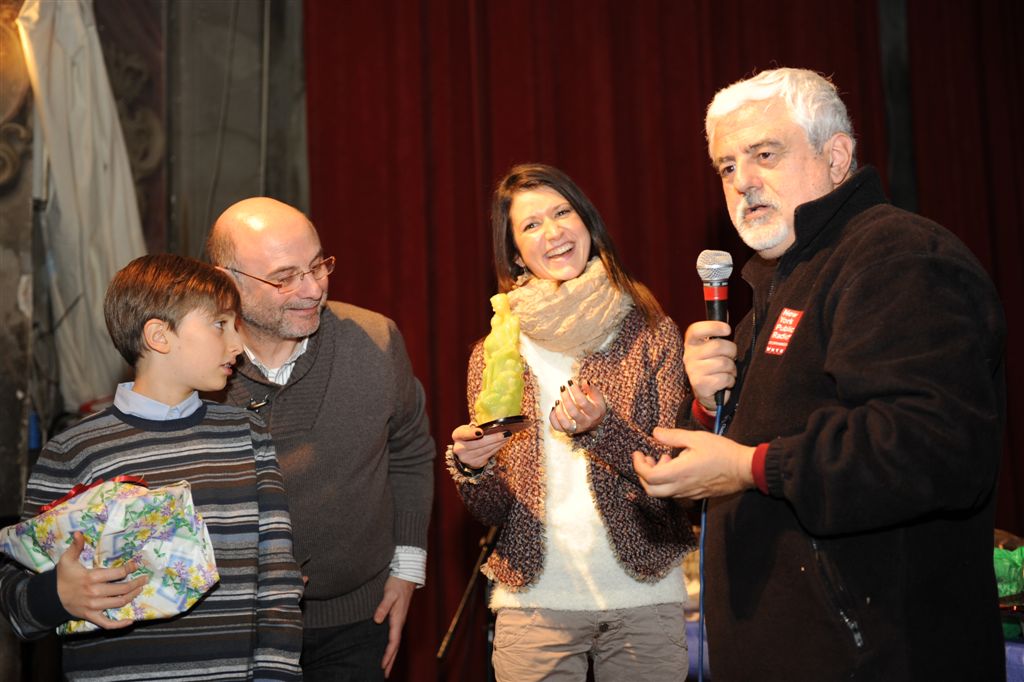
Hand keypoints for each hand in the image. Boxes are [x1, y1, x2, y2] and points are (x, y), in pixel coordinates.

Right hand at [55, 532, 147, 628]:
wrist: (50, 597)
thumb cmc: (62, 577)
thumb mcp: (67, 559)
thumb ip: (76, 547)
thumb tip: (79, 533)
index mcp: (92, 577)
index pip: (118, 574)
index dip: (130, 568)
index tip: (135, 565)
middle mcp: (95, 593)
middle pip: (122, 589)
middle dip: (136, 583)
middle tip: (144, 578)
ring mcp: (94, 606)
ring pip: (119, 603)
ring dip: (132, 596)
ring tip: (140, 589)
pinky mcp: (91, 616)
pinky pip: (107, 623)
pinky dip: (120, 624)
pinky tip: (130, 621)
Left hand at [373, 576, 415, 677]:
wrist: (406, 576)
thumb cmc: (397, 584)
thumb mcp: (389, 594)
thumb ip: (383, 606)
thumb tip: (377, 619)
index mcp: (398, 619)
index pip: (393, 641)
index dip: (388, 654)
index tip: (383, 665)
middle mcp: (399, 622)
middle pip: (395, 646)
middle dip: (390, 661)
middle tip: (384, 674)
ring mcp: (399, 621)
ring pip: (395, 642)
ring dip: (391, 655)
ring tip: (386, 667)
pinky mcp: (397, 618)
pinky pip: (394, 636)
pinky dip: (391, 646)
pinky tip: (387, 648)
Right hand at [451, 424, 508, 468]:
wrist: (464, 452)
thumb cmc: (469, 436)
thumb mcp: (468, 429)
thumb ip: (476, 427)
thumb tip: (493, 424)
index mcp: (457, 435)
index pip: (463, 434)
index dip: (472, 433)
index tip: (481, 431)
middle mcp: (459, 448)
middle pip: (479, 443)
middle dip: (494, 438)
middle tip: (505, 432)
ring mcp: (467, 458)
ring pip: (486, 450)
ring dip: (498, 443)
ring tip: (507, 435)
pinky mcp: (476, 463)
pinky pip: (489, 455)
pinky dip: (497, 448)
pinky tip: (502, 442)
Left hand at [550, 379, 606, 434]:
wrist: (595, 421)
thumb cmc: (595, 406)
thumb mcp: (597, 396)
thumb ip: (591, 389)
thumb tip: (584, 382)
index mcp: (595, 413)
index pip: (583, 402)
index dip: (575, 391)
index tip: (570, 382)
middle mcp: (586, 423)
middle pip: (573, 413)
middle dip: (566, 398)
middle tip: (563, 388)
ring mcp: (577, 428)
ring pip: (565, 424)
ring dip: (559, 411)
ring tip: (557, 400)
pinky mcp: (568, 431)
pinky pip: (557, 427)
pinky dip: (553, 418)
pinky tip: (554, 408)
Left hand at [632, 427, 754, 499]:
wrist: (744, 469)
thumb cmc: (722, 452)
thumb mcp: (696, 438)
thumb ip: (673, 436)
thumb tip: (655, 433)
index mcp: (679, 473)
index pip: (649, 476)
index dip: (638, 465)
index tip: (638, 453)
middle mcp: (682, 487)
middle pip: (651, 490)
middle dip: (643, 475)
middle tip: (647, 458)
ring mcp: (689, 493)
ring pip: (662, 493)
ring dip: (657, 477)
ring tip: (666, 458)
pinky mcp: (696, 495)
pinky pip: (674, 492)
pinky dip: (668, 481)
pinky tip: (677, 466)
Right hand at [683, 320, 736, 410]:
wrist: (708, 393)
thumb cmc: (714, 366)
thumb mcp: (714, 349)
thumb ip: (718, 334)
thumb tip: (726, 314)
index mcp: (691, 343)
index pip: (696, 330)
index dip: (713, 327)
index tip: (727, 330)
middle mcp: (688, 355)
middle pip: (718, 346)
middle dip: (732, 352)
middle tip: (731, 357)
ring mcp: (692, 370)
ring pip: (724, 363)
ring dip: (732, 369)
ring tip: (727, 372)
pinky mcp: (700, 384)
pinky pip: (724, 378)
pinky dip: (730, 381)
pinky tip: (724, 383)